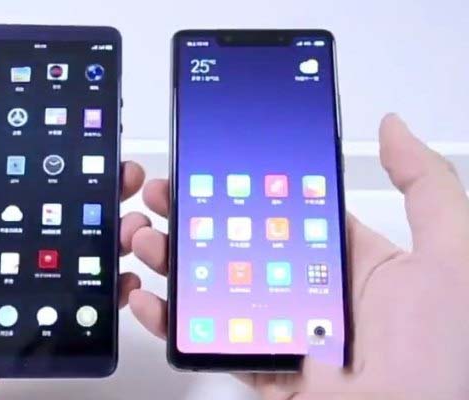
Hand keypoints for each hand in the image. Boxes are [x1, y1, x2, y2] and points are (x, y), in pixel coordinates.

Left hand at [0, 106, 149, 399]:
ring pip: (49, 277)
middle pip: (32, 233)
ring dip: (92, 255)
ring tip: (129, 229)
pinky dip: (86, 311)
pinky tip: (114, 288)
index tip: (78, 152)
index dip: (37, 173)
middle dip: (79, 209)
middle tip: (120, 185)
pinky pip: (48, 328)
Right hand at [129, 114, 468, 397]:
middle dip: (196, 219)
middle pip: (241, 247)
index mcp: (354, 264)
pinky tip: (153, 299)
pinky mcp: (268, 373)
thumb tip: (395, 128)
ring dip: (176, 263)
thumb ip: (426, 187)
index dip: (245, 185)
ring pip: (217, 292)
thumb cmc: (451, 362)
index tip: (210, 162)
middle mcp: (317, 296)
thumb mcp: (451, 258)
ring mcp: (288, 336)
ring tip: (147, 237)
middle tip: (164, 195)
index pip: (289, 212)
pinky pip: (212, 345)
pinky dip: (175, 323)